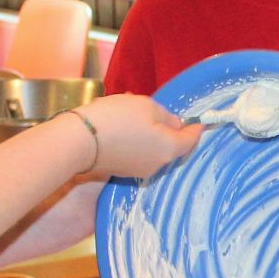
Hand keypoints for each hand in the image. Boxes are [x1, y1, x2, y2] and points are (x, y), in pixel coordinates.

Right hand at [78, 94, 201, 178]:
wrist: (79, 141)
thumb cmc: (118, 118)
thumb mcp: (147, 106)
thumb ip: (167, 117)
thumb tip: (175, 125)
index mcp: (169, 148)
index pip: (191, 140)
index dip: (195, 128)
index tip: (199, 121)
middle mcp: (159, 164)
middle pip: (172, 146)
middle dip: (169, 130)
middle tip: (160, 113)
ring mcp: (140, 170)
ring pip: (154, 149)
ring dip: (151, 135)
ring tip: (135, 116)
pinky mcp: (123, 171)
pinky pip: (138, 153)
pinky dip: (136, 142)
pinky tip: (122, 128)